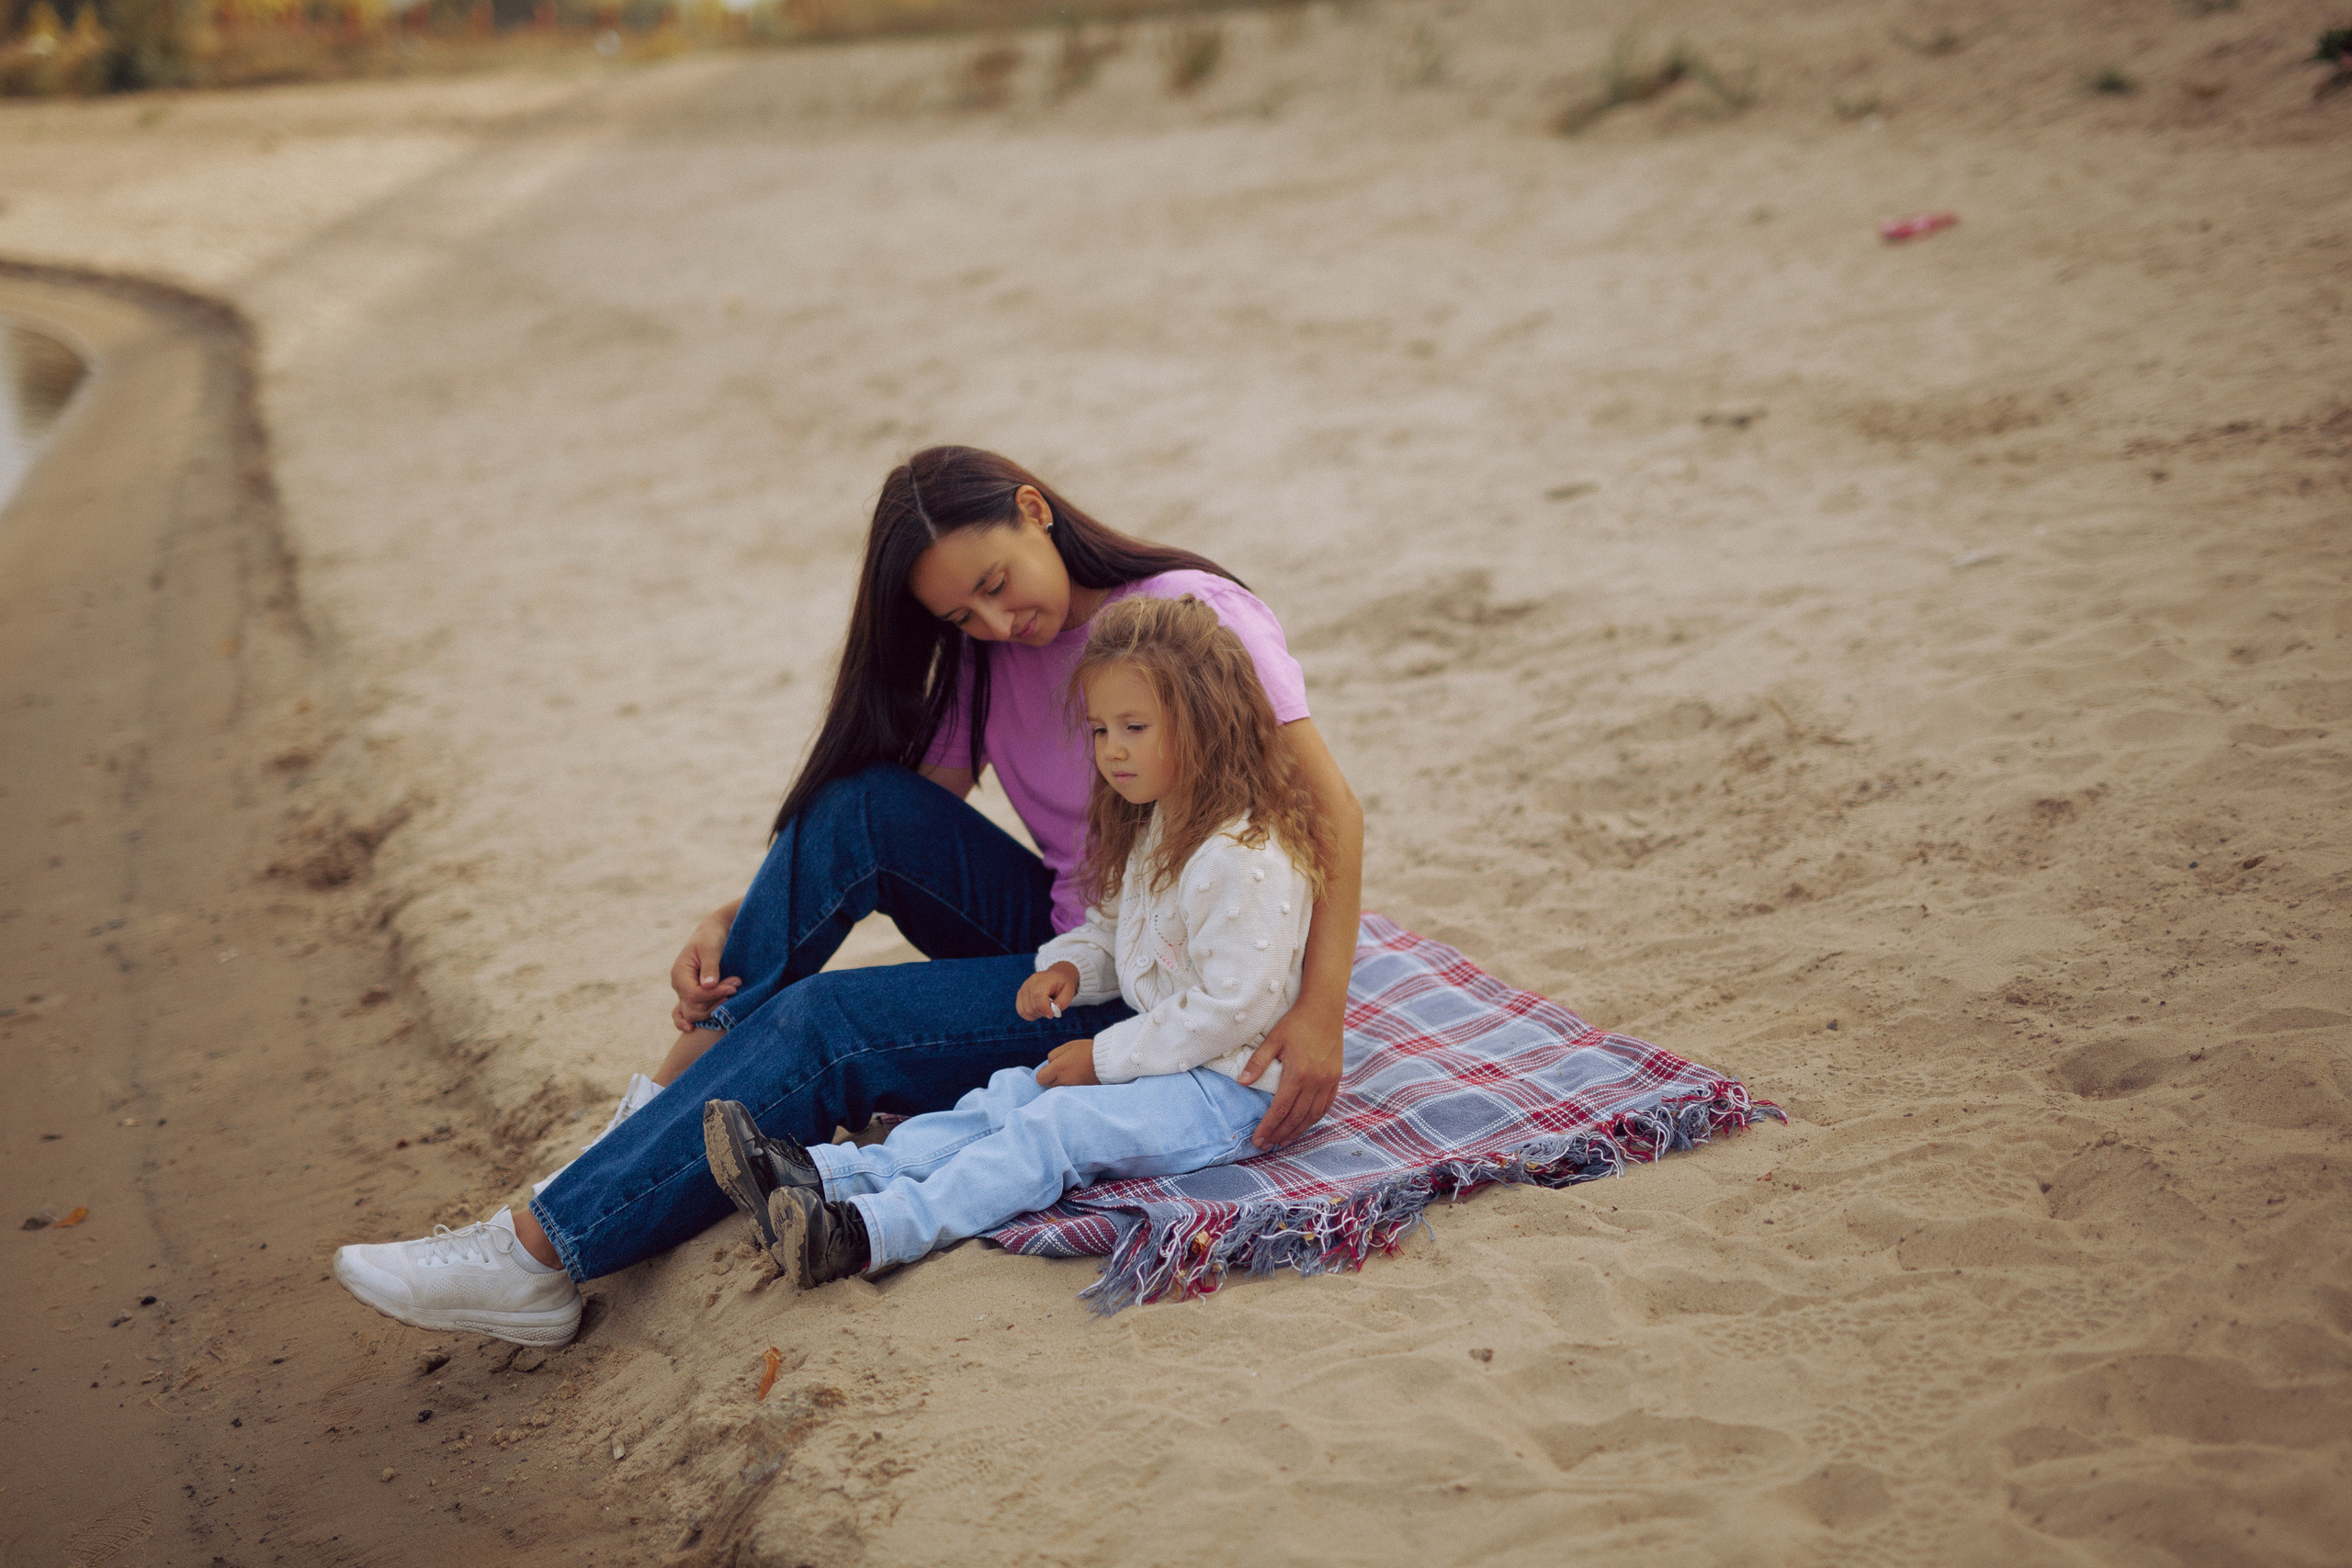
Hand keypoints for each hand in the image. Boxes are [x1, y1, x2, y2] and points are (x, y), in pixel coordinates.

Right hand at [669, 902, 742, 1031]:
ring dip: (714, 1007)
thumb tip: (708, 986)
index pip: (695, 995)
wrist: (714, 930)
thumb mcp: (711, 947)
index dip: (715, 995)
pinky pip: (685, 1012)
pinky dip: (688, 1020)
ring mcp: (684, 991)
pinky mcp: (693, 993)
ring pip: (694, 1013)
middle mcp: (679, 985)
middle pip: (694, 1008)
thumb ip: (710, 966)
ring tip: (732, 992)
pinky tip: (692, 1029)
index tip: (734, 986)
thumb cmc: (712, 935)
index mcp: (680, 973)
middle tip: (736, 987)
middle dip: (716, 1001)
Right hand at [1017, 962, 1080, 1021]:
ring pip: (1025, 1010)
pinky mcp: (1020, 994)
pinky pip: (1020, 1010)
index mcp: (1043, 979)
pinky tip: (1037, 1011)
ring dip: (1036, 1014)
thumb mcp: (1070, 991)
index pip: (1038, 995)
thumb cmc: (1062, 984)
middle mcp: (1030, 982)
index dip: (1044, 1009)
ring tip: (1045, 1009)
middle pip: (1031, 1005)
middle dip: (1042, 1013)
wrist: (1056, 976)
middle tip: (1051, 1009)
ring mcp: (1023, 988)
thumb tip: (1054, 1010)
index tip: (1051, 1015)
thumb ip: (1064, 1001)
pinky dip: (1029, 1015)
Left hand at [1034, 1039, 1098, 1087]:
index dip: (1044, 1073)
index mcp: (1059, 1068)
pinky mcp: (1081, 1092)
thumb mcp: (1068, 1046)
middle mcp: (1064, 1080)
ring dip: (1061, 1083)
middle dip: (1052, 1078)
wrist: (1108, 1059)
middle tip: (1063, 1069)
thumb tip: (1048, 1065)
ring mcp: (1073, 1088)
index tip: (1051, 1068)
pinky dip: (1070, 1087)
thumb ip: (1054, 1055)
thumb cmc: (1087, 1050)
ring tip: (1071, 1073)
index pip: (1040, 1079)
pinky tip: (1077, 1078)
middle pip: (1049, 1085)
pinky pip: (1069, 1092)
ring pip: (1059, 1090)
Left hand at [1239, 997, 1343, 1148]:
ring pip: (1312, 1115)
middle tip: (1266, 1145)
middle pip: (1295, 1117)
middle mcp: (1315, 1081)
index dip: (1268, 1126)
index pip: (1280, 1109)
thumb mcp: (1273, 1039)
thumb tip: (1241, 1082)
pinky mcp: (1336, 1078)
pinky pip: (1326, 1106)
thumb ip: (1257, 1062)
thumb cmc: (1296, 1022)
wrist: (1325, 1009)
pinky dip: (1314, 1119)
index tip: (1258, 1139)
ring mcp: (1328, 1081)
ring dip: (1297, 1131)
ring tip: (1283, 1141)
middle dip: (1279, 1134)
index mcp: (1298, 1073)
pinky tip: (1304, 1125)